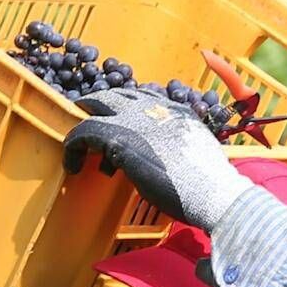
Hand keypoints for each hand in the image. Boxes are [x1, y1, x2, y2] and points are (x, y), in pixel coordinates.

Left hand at [63, 89, 251, 231]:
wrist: (214, 193)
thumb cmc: (210, 183)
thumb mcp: (197, 152)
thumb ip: (180, 144)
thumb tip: (170, 155)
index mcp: (177, 108)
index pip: (144, 95)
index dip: (126, 105)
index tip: (119, 119)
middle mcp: (154, 107)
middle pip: (115, 94)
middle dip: (98, 103)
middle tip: (87, 116)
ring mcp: (135, 120)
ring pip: (95, 106)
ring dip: (84, 123)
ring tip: (77, 142)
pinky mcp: (118, 139)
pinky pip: (83, 132)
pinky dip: (74, 146)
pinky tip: (72, 164)